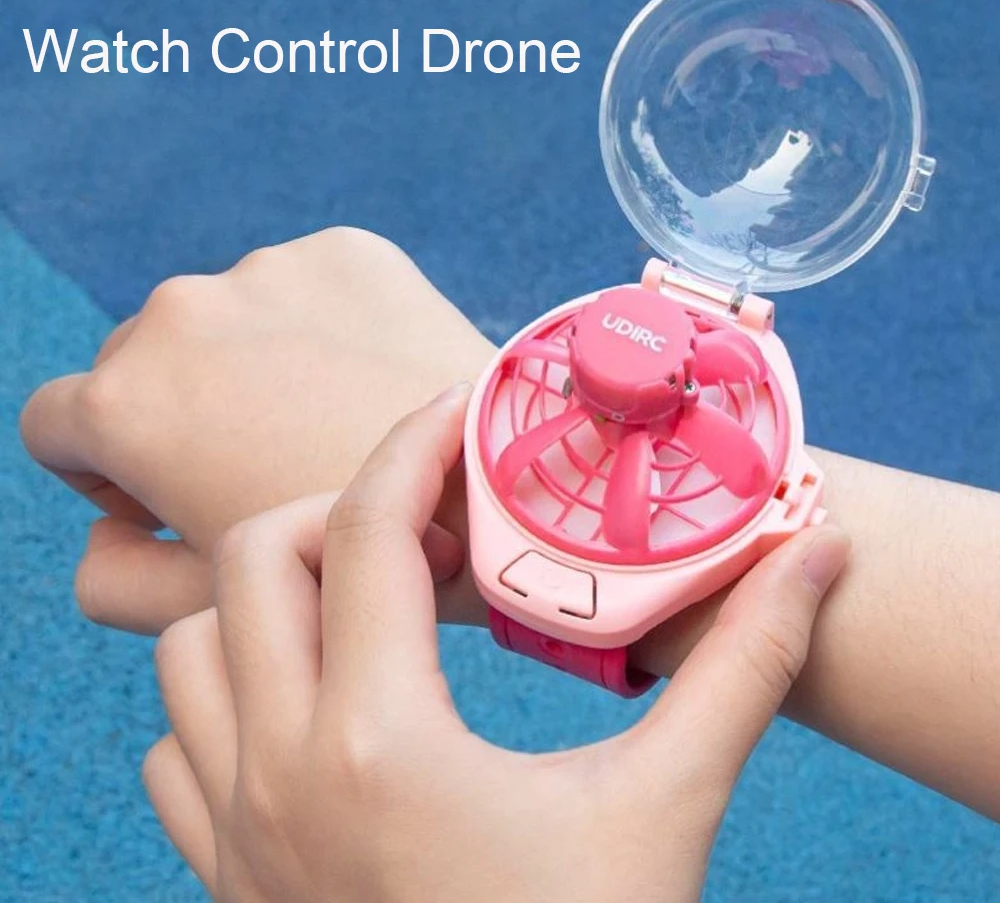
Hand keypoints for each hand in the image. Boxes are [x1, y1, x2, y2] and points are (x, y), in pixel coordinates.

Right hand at [20, 227, 494, 632]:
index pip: (56, 424)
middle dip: (181, 413)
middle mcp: (180, 313)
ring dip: (252, 364)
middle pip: (140, 363)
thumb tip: (102, 532)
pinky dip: (323, 329)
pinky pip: (305, 290)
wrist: (497, 495)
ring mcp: (267, 270)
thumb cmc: (355, 567)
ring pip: (226, 320)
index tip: (167, 494)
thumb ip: (112, 579)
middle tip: (263, 464)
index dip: (104, 471)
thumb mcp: (208, 606)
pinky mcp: (346, 252)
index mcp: (125, 402)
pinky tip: (371, 380)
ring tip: (330, 422)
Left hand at [145, 385, 848, 902]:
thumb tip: (817, 555)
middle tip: (424, 521)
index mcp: (378, 742)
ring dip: (269, 600)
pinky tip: (310, 709)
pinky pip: (175, 751)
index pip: (364, 530)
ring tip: (366, 601)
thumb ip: (742, 668)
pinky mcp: (225, 886)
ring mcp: (234, 837)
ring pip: (189, 651)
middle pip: (252, 564)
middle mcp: (277, 776)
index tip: (462, 412)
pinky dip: (224, 701)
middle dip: (336, 512)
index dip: (415, 446)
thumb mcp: (670, 809)